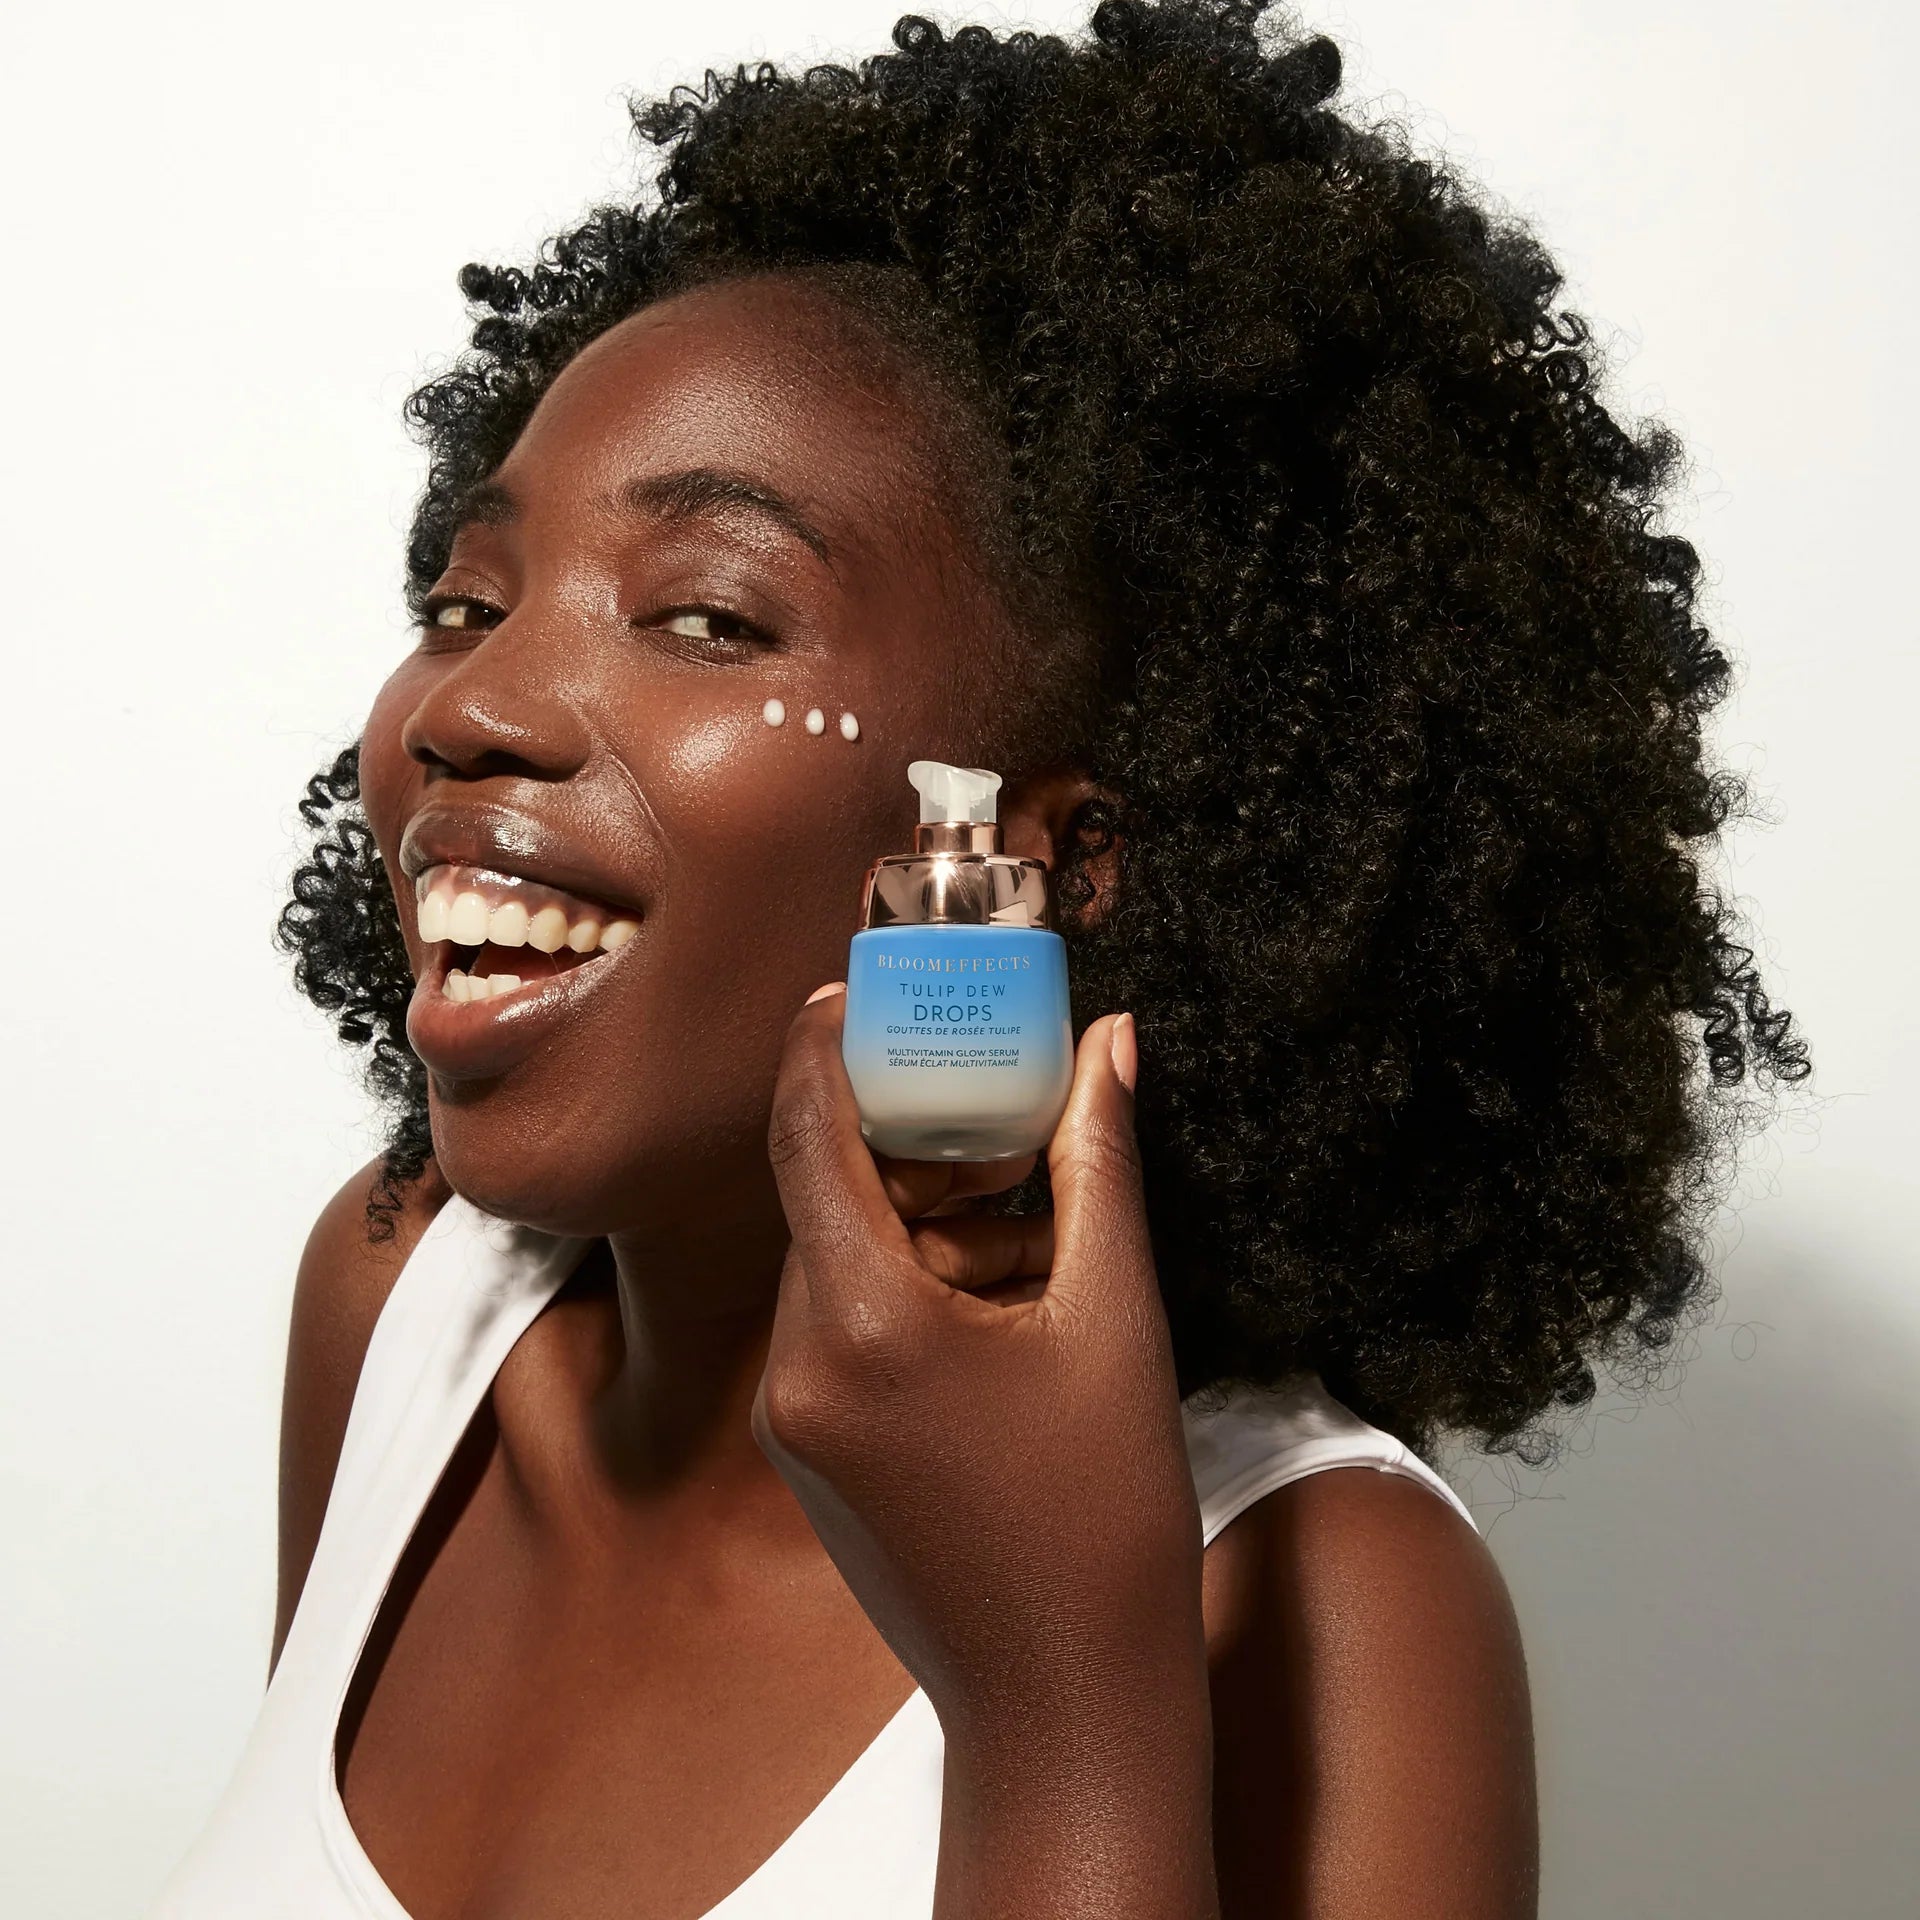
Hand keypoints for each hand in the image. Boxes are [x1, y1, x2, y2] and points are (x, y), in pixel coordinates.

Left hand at [752, 986, 1207, 1756]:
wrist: (1065, 1704)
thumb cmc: (1104, 1521)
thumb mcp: (1115, 1321)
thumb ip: (1098, 1165)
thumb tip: (1108, 1045)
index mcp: (862, 1323)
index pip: (809, 1133)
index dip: (826, 1043)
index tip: (856, 987)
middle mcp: (800, 1368)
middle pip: (827, 1194)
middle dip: (907, 1137)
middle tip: (994, 1107)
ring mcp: (795, 1419)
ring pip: (839, 1261)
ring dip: (922, 1218)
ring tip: (1029, 1229)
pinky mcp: (811, 1454)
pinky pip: (842, 1326)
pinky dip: (909, 1285)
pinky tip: (1003, 1301)